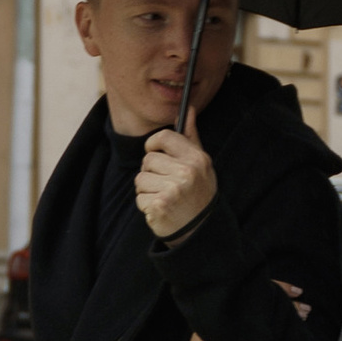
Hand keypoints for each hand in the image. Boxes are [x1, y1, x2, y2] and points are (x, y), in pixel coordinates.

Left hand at [136, 125, 216, 241]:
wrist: (201, 231)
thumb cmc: (198, 193)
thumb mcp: (201, 164)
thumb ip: (191, 137)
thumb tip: (187, 109)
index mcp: (197, 159)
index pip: (164, 137)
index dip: (153, 144)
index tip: (154, 152)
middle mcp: (186, 172)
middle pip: (148, 159)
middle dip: (151, 172)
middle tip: (166, 184)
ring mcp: (173, 190)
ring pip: (140, 178)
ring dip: (147, 189)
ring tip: (164, 197)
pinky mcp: (159, 206)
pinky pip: (139, 197)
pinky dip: (146, 205)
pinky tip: (161, 209)